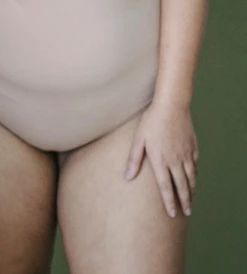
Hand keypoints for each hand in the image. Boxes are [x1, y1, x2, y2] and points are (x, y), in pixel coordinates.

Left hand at [125, 102, 198, 217]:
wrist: (171, 107)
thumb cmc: (151, 122)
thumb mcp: (138, 140)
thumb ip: (134, 159)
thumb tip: (127, 177)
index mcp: (160, 161)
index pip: (166, 187)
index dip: (170, 202)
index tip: (173, 213)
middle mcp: (175, 161)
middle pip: (182, 186)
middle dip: (184, 201)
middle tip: (186, 213)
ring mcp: (186, 154)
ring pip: (191, 177)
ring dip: (191, 191)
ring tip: (191, 200)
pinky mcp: (193, 147)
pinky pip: (195, 165)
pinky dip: (195, 175)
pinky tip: (193, 178)